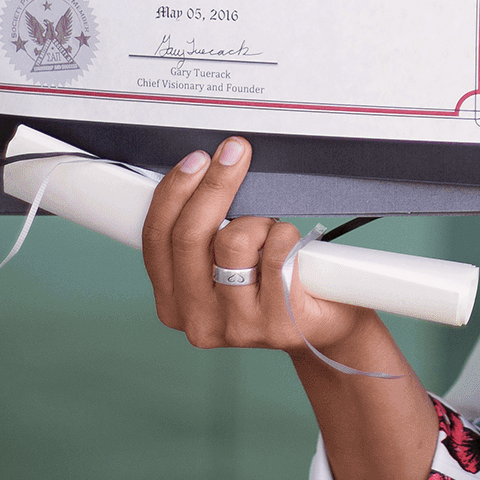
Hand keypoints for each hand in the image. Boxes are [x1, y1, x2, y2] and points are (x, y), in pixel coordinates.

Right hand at [140, 136, 369, 351]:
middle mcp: (197, 319)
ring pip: (234, 241)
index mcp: (173, 302)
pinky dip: (286, 236)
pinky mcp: (274, 323)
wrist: (323, 325)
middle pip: (190, 235)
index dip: (174, 191)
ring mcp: (235, 325)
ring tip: (272, 231)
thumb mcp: (222, 263)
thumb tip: (202, 170)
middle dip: (214, 184)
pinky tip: (293, 247)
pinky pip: (275, 253)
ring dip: (259, 221)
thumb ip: (203, 232)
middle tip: (235, 153)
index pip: (157, 238)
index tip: (197, 159)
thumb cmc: (270, 286)